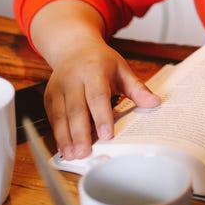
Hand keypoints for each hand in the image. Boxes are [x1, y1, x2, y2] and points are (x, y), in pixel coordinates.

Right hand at [45, 39, 160, 159]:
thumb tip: (155, 102)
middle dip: (80, 133)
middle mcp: (73, 79)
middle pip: (75, 109)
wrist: (74, 48)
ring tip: (73, 155)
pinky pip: (53, 118)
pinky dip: (58, 134)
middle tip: (85, 152)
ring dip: (65, 138)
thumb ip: (137, 88)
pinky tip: (65, 149)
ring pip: (61, 116)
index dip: (101, 116)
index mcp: (93, 70)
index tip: (106, 135)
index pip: (97, 95)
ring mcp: (58, 88)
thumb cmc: (100, 61)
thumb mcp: (122, 69)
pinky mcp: (49, 98)